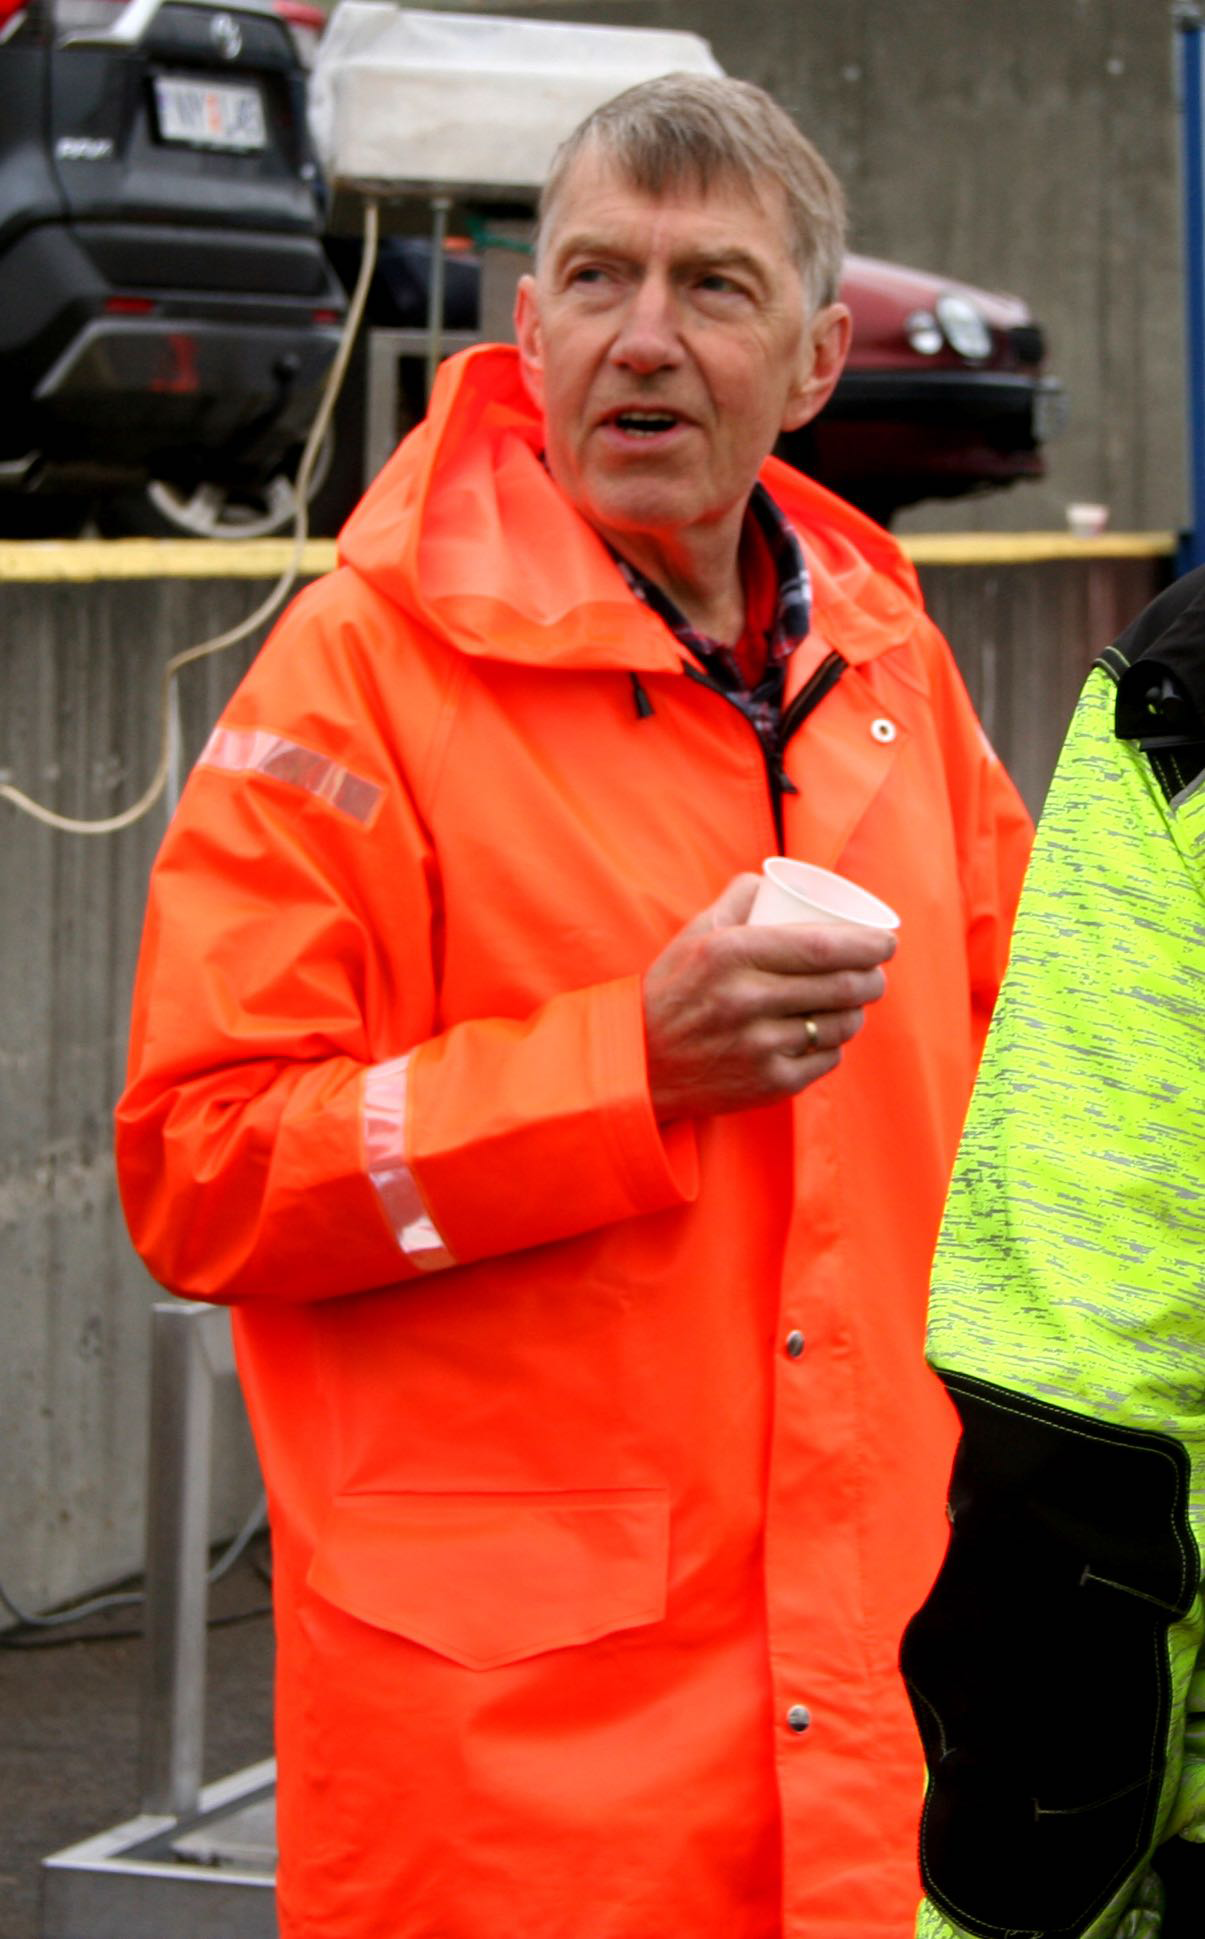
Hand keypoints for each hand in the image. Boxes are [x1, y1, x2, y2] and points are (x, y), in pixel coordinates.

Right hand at [642, 872, 894, 1120]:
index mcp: (731, 954)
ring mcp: (759, 1046)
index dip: (868, 945)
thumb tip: (777, 878)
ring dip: (856, 1013)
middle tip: (875, 973)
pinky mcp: (769, 1084)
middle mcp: (746, 1000)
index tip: (887, 943)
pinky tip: (822, 1036)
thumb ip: (737, 898)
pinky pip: (826, 1060)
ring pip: (841, 1025)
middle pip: (843, 987)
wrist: (638, 1064)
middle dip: (874, 979)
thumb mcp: (695, 935)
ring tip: (850, 1003)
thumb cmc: (672, 991)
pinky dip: (831, 1046)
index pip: (823, 947)